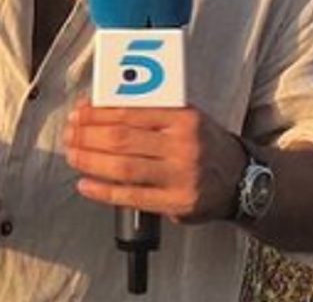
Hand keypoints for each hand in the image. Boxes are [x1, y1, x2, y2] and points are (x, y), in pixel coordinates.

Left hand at [63, 100, 246, 223]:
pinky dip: (104, 191)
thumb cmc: (206, 144)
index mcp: (184, 118)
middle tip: (70, 133)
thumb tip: (103, 108)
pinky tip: (86, 184)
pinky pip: (132, 197)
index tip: (79, 112)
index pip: (132, 112)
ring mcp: (179, 177)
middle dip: (88, 136)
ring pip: (123, 168)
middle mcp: (183, 147)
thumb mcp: (188, 117)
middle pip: (123, 139)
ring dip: (91, 161)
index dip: (99, 113)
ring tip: (73, 154)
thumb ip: (153, 112)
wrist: (242, 178)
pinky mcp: (176, 204)